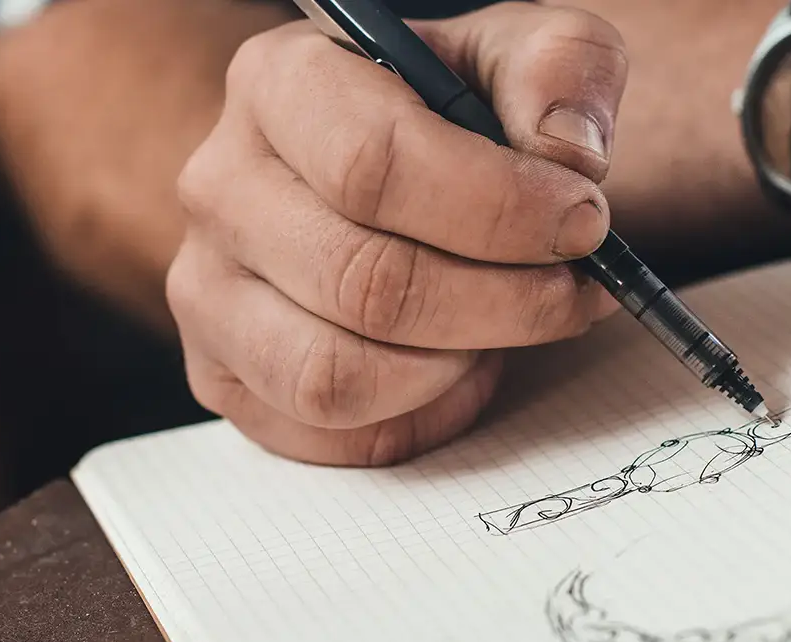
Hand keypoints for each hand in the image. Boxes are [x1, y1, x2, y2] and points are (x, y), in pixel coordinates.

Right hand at [166, 2, 627, 465]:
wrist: (389, 177)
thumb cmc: (456, 119)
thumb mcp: (521, 57)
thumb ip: (561, 69)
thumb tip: (569, 157)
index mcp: (282, 82)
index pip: (374, 165)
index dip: (498, 210)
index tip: (583, 224)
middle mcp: (223, 187)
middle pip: (365, 283)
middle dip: (503, 303)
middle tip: (573, 292)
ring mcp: (208, 292)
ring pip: (335, 376)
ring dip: (454, 367)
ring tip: (504, 328)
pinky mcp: (225, 375)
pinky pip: (328, 434)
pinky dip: (417, 418)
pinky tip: (458, 370)